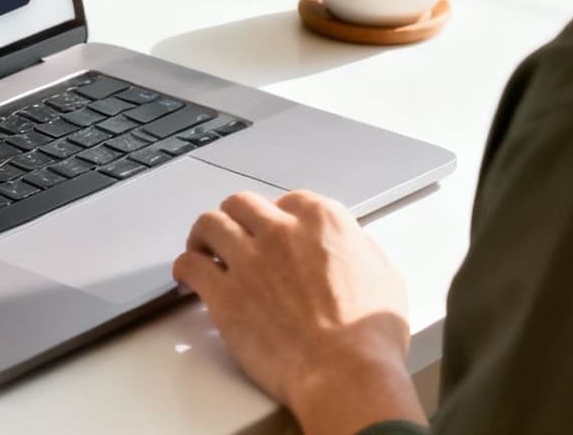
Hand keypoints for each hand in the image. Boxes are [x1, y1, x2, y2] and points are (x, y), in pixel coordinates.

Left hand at [173, 190, 425, 434]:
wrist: (344, 372)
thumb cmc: (370, 335)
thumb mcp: (386, 278)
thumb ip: (363, 251)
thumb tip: (354, 248)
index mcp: (323, 221)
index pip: (290, 200)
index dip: (280, 217)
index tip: (275, 231)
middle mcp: (281, 231)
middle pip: (243, 204)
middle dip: (238, 219)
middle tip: (235, 235)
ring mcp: (248, 260)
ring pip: (209, 224)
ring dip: (205, 235)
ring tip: (204, 248)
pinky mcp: (223, 294)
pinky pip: (190, 265)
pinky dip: (186, 267)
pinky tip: (188, 276)